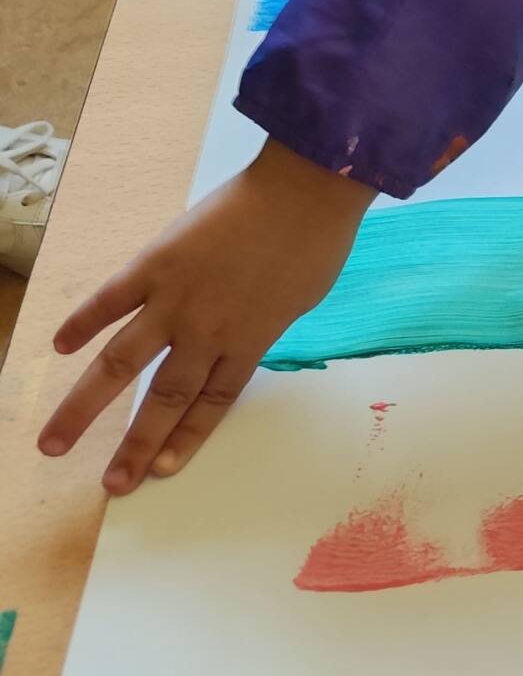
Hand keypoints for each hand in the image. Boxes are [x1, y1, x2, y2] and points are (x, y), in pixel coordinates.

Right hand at [40, 139, 372, 492]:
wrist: (305, 190)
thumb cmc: (317, 241)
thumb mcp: (300, 299)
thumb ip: (264, 324)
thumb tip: (242, 333)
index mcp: (247, 342)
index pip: (209, 406)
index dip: (184, 441)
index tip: (158, 473)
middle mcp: (205, 332)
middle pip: (163, 401)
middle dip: (134, 448)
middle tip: (108, 486)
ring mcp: (174, 299)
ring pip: (119, 364)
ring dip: (83, 407)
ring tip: (52, 444)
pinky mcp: (154, 264)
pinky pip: (109, 300)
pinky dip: (81, 322)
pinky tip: (59, 348)